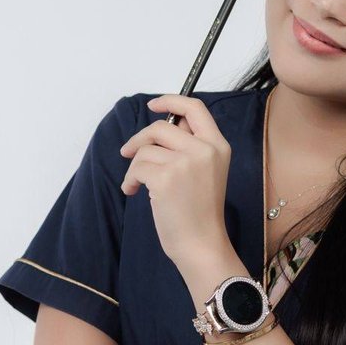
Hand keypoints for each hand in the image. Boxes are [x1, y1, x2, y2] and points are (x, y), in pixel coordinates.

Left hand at [119, 94, 231, 262]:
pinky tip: (134, 192)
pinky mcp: (166, 177)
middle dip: (139, 139)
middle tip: (128, 152)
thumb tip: (161, 128)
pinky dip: (130, 180)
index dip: (171, 100)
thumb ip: (190, 146)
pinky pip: (137, 167)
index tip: (153, 105)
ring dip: (135, 166)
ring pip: (146, 149)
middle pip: (161, 127)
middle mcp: (204, 149)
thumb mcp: (207, 171)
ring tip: (138, 184)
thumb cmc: (201, 213)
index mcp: (218, 146)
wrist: (202, 244)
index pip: (195, 108)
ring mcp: (185, 162)